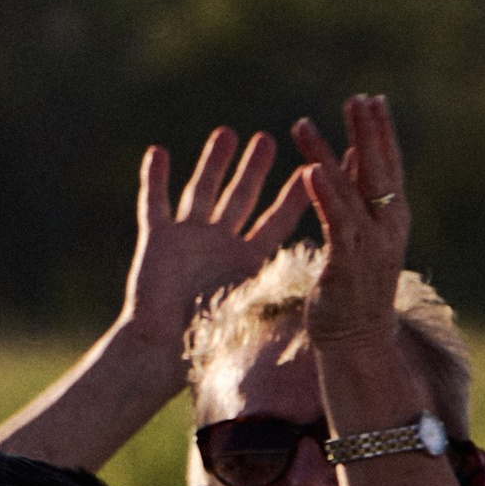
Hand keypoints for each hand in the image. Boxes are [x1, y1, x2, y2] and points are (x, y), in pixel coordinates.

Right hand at [119, 129, 306, 368]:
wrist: (161, 350)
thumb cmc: (208, 336)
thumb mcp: (255, 305)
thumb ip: (284, 284)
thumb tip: (329, 278)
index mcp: (248, 258)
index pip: (278, 219)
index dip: (297, 193)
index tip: (317, 165)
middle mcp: (220, 243)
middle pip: (240, 197)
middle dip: (254, 169)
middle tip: (268, 140)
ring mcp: (188, 239)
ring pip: (202, 191)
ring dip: (213, 164)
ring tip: (227, 134)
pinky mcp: (157, 241)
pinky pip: (155, 202)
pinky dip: (155, 179)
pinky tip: (158, 152)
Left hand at [297, 92, 411, 351]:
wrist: (357, 339)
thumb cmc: (356, 286)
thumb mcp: (362, 234)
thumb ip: (359, 198)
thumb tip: (357, 159)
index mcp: (390, 217)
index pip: (387, 165)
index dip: (380, 133)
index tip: (371, 100)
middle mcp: (385, 226)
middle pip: (376, 170)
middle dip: (366, 133)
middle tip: (356, 98)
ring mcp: (367, 243)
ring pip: (347, 190)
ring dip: (326, 155)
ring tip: (303, 125)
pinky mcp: (344, 262)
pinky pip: (335, 221)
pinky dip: (324, 195)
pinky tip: (309, 171)